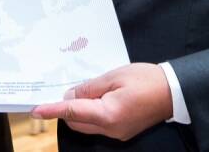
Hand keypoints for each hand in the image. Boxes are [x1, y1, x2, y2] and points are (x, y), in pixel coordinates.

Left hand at [30, 63, 172, 140]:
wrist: (173, 92)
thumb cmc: (147, 80)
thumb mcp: (114, 76)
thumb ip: (89, 87)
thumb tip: (70, 97)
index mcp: (108, 114)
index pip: (72, 112)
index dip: (52, 110)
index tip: (35, 110)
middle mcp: (110, 129)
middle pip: (76, 123)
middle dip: (67, 109)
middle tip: (70, 89)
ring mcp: (117, 133)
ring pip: (86, 125)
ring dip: (80, 111)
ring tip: (87, 91)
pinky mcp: (122, 132)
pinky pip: (98, 125)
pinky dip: (92, 113)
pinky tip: (98, 97)